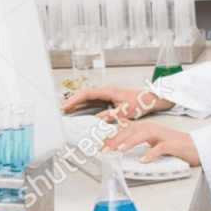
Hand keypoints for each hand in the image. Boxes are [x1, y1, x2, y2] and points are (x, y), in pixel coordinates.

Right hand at [60, 84, 174, 120]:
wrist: (149, 99)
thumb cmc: (139, 102)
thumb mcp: (125, 111)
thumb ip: (110, 115)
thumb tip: (96, 120)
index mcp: (108, 91)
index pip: (87, 93)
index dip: (74, 100)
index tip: (66, 106)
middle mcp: (105, 91)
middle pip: (84, 94)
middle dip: (72, 101)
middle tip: (61, 110)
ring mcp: (105, 94)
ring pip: (87, 97)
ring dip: (76, 103)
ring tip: (65, 110)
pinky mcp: (107, 99)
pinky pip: (92, 101)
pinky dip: (83, 105)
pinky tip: (77, 111)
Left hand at [101, 120, 200, 165]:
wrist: (194, 146)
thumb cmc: (172, 145)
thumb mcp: (153, 140)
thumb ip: (139, 139)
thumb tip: (120, 144)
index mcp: (146, 128)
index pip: (126, 126)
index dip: (112, 131)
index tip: (98, 138)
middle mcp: (153, 129)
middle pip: (131, 130)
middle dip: (116, 139)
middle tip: (103, 149)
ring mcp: (162, 136)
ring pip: (143, 135)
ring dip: (130, 142)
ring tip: (119, 150)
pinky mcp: (171, 144)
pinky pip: (160, 148)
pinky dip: (151, 153)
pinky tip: (144, 160)